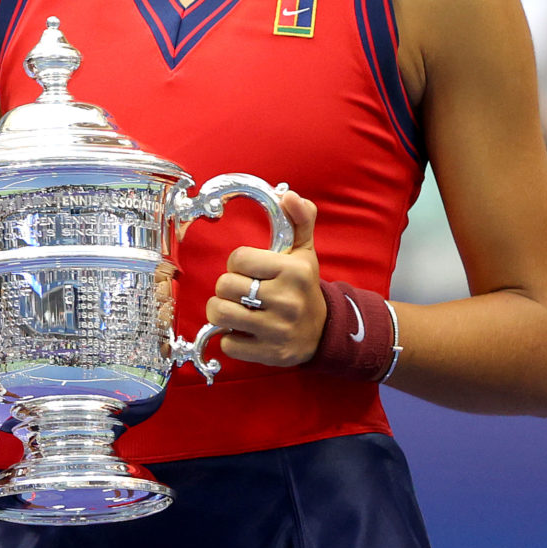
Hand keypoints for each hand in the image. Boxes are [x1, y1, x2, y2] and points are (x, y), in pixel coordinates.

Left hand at [203, 190, 323, 366]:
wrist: (325, 333)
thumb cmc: (304, 289)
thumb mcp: (305, 253)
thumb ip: (298, 219)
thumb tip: (288, 194)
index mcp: (293, 271)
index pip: (238, 258)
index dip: (238, 264)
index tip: (250, 270)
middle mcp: (287, 300)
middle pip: (225, 285)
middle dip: (228, 288)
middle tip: (243, 292)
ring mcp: (277, 329)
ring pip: (221, 313)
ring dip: (223, 312)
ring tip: (237, 310)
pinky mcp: (270, 353)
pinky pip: (228, 343)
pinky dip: (231, 339)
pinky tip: (246, 333)